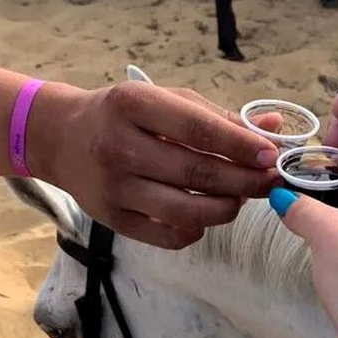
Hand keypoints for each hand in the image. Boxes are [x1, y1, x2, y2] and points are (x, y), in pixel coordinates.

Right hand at [30, 81, 281, 248]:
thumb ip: (218, 116)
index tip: (271, 155)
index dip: (241, 146)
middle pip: (197, 173)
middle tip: (271, 182)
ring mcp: (113, 187)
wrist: (62, 138)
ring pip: (186, 210)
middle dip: (245, 181)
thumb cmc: (124, 114)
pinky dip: (197, 230)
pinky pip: (168, 236)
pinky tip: (206, 215)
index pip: (199, 130)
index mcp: (134, 104)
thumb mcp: (165, 100)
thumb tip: (274, 129)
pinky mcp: (111, 220)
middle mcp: (119, 146)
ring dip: (226, 208)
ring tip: (241, 197)